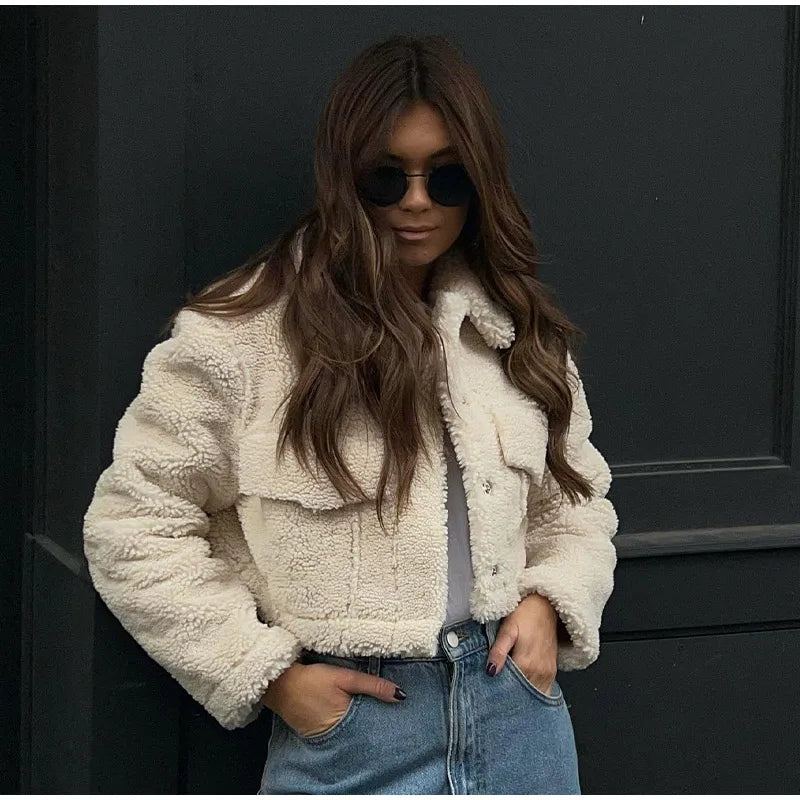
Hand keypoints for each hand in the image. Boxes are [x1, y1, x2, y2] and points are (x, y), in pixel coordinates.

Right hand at [259, 661, 404, 737]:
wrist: (277, 684)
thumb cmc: (311, 679)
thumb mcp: (344, 678)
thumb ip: (372, 686)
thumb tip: (400, 695)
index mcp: (346, 722)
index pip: (373, 724)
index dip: (383, 716)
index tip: (394, 708)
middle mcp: (336, 733)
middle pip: (360, 727)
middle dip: (370, 718)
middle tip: (380, 705)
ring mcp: (323, 734)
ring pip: (347, 727)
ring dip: (354, 718)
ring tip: (360, 705)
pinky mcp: (312, 729)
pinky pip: (333, 726)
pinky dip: (339, 718)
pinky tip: (340, 707)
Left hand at [486, 592, 559, 694]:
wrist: (545, 607)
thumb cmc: (525, 615)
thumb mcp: (507, 630)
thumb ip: (499, 651)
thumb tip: (490, 671)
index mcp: (526, 663)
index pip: (511, 688)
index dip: (499, 691)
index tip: (490, 691)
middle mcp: (539, 672)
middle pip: (523, 694)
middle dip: (510, 696)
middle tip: (497, 694)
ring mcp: (548, 673)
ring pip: (534, 695)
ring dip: (522, 695)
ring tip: (510, 692)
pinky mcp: (552, 672)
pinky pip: (544, 691)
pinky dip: (533, 693)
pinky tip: (524, 690)